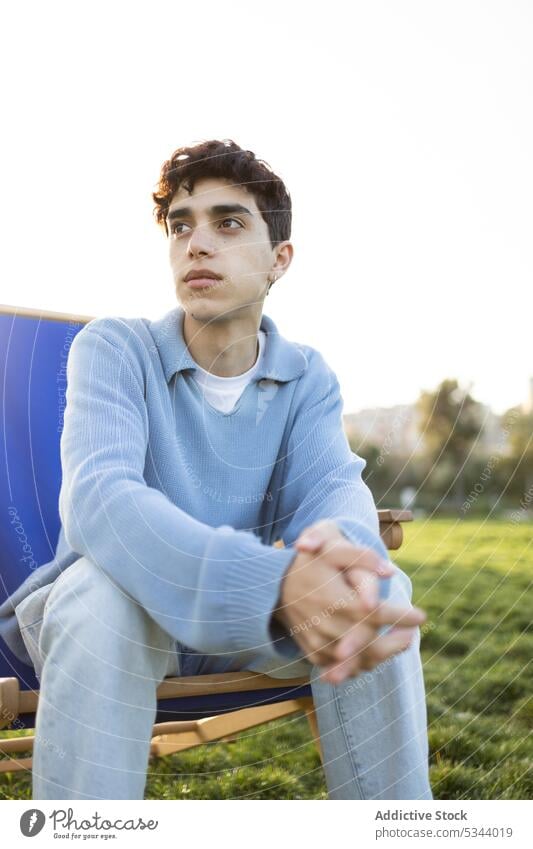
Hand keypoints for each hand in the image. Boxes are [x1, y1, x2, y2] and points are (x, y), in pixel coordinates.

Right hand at [274, 522, 425, 684]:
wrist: (271, 587)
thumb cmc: (308, 564)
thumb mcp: (332, 550)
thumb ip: (362, 557)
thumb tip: (389, 572)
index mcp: (335, 600)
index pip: (376, 614)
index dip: (402, 617)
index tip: (422, 616)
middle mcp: (327, 626)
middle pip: (370, 645)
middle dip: (397, 643)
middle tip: (412, 634)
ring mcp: (319, 643)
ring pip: (358, 662)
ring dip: (383, 656)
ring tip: (400, 642)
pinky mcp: (313, 654)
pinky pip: (342, 668)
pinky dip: (361, 664)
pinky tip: (375, 653)